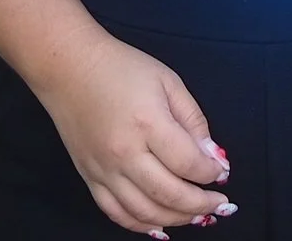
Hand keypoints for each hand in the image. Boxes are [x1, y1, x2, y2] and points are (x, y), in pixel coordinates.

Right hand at [32, 30, 233, 234]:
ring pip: (145, 212)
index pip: (189, 163)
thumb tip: (212, 156)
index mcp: (148, 123)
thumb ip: (194, 120)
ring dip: (177, 219)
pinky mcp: (89, 177)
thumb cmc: (120, 68)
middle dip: (202, 204)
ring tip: (198, 215)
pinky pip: (117, 213)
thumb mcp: (168, 82)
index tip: (221, 172)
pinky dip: (141, 225)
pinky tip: (161, 225)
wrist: (69, 67)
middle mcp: (125, 152)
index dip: (212, 173)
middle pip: (170, 194)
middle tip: (220, 204)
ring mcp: (104, 169)